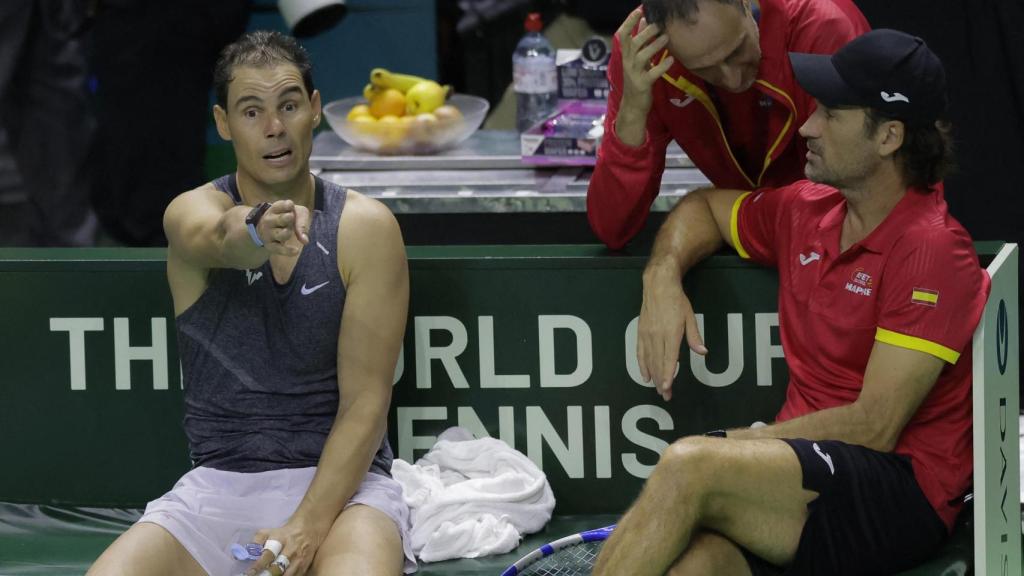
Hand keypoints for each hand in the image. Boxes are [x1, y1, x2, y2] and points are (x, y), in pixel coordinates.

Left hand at [246, 517, 326, 575]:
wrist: (308, 529)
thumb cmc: (283, 533)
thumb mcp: (269, 532)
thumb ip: (256, 542)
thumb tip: (243, 554)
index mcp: (280, 539)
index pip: (268, 554)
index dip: (258, 565)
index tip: (249, 573)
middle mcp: (291, 550)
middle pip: (278, 567)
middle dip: (268, 574)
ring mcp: (299, 560)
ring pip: (288, 574)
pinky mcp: (305, 567)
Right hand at [257, 200, 310, 255]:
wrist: (265, 227)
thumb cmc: (285, 217)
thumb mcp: (296, 212)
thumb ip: (302, 222)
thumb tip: (305, 240)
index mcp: (275, 208)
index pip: (285, 205)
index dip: (289, 206)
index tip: (290, 206)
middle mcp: (269, 220)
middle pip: (282, 219)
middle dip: (289, 218)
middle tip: (290, 218)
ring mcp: (268, 233)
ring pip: (282, 234)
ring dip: (288, 233)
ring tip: (288, 230)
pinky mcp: (270, 245)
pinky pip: (279, 249)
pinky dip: (287, 251)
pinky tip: (296, 251)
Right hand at [615, 8, 674, 124]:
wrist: (633, 106)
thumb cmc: (637, 79)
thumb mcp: (636, 59)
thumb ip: (640, 41)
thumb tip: (644, 21)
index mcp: (626, 55)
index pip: (623, 35)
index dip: (629, 22)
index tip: (639, 11)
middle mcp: (628, 63)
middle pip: (633, 44)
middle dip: (645, 33)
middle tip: (659, 25)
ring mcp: (634, 74)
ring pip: (642, 56)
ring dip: (654, 46)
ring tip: (666, 38)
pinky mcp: (643, 84)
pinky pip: (652, 73)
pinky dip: (662, 66)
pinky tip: (671, 59)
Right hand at [637, 263, 706, 400]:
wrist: (658, 286)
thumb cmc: (677, 301)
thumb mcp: (690, 317)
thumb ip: (694, 336)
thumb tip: (702, 352)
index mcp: (671, 333)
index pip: (669, 359)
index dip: (668, 375)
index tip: (667, 388)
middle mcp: (657, 336)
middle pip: (658, 363)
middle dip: (661, 381)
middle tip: (666, 396)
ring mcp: (647, 335)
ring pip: (649, 360)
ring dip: (653, 376)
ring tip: (657, 389)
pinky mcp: (641, 333)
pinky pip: (640, 353)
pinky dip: (642, 365)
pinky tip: (645, 375)